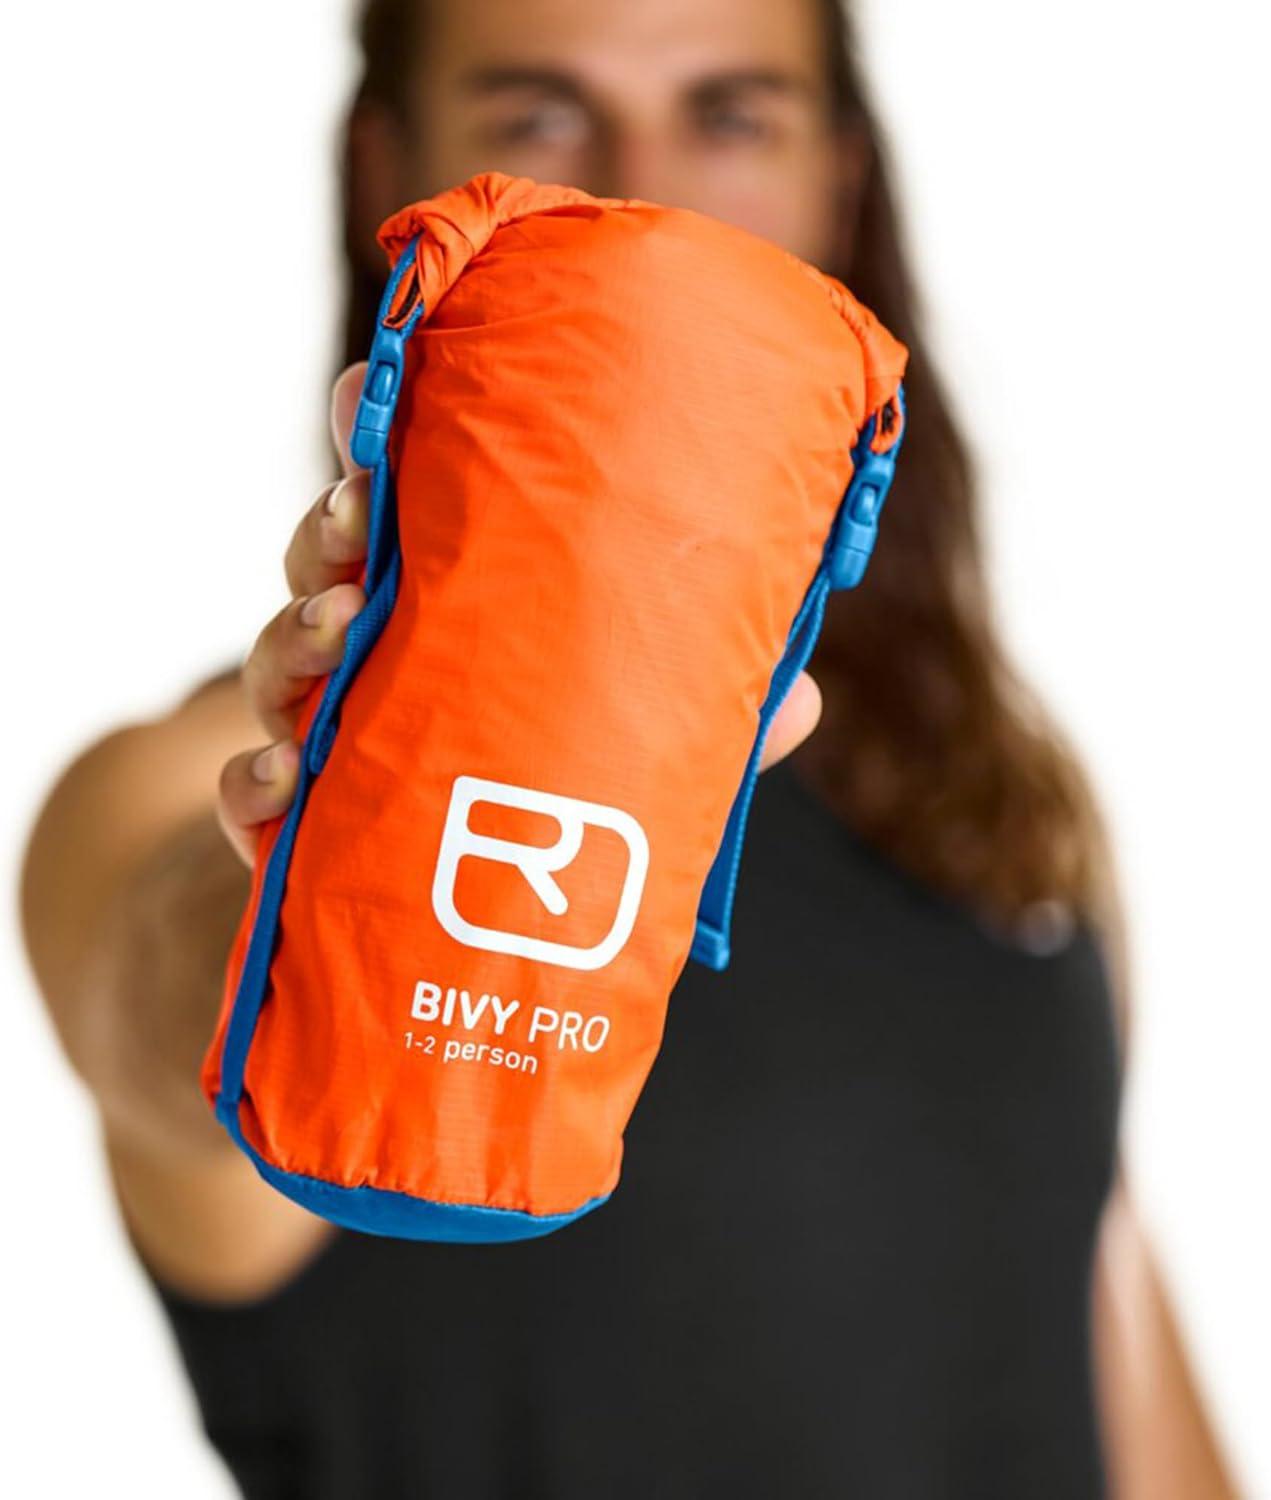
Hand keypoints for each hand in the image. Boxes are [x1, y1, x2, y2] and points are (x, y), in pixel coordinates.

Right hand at [216, 364, 822, 866]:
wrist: (453, 926)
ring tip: (336, 627)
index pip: (393, 506)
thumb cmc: (541, 800)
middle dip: (329, 528)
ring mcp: (320, 734)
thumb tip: (808, 697)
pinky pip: (243, 794)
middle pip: (321, 564)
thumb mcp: (625, 745)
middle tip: (361, 517)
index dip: (370, 441)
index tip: (369, 394)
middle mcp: (371, 655)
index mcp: (439, 606)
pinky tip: (286, 774)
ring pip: (271, 659)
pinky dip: (250, 781)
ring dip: (290, 634)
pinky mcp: (289, 826)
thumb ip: (696, 721)